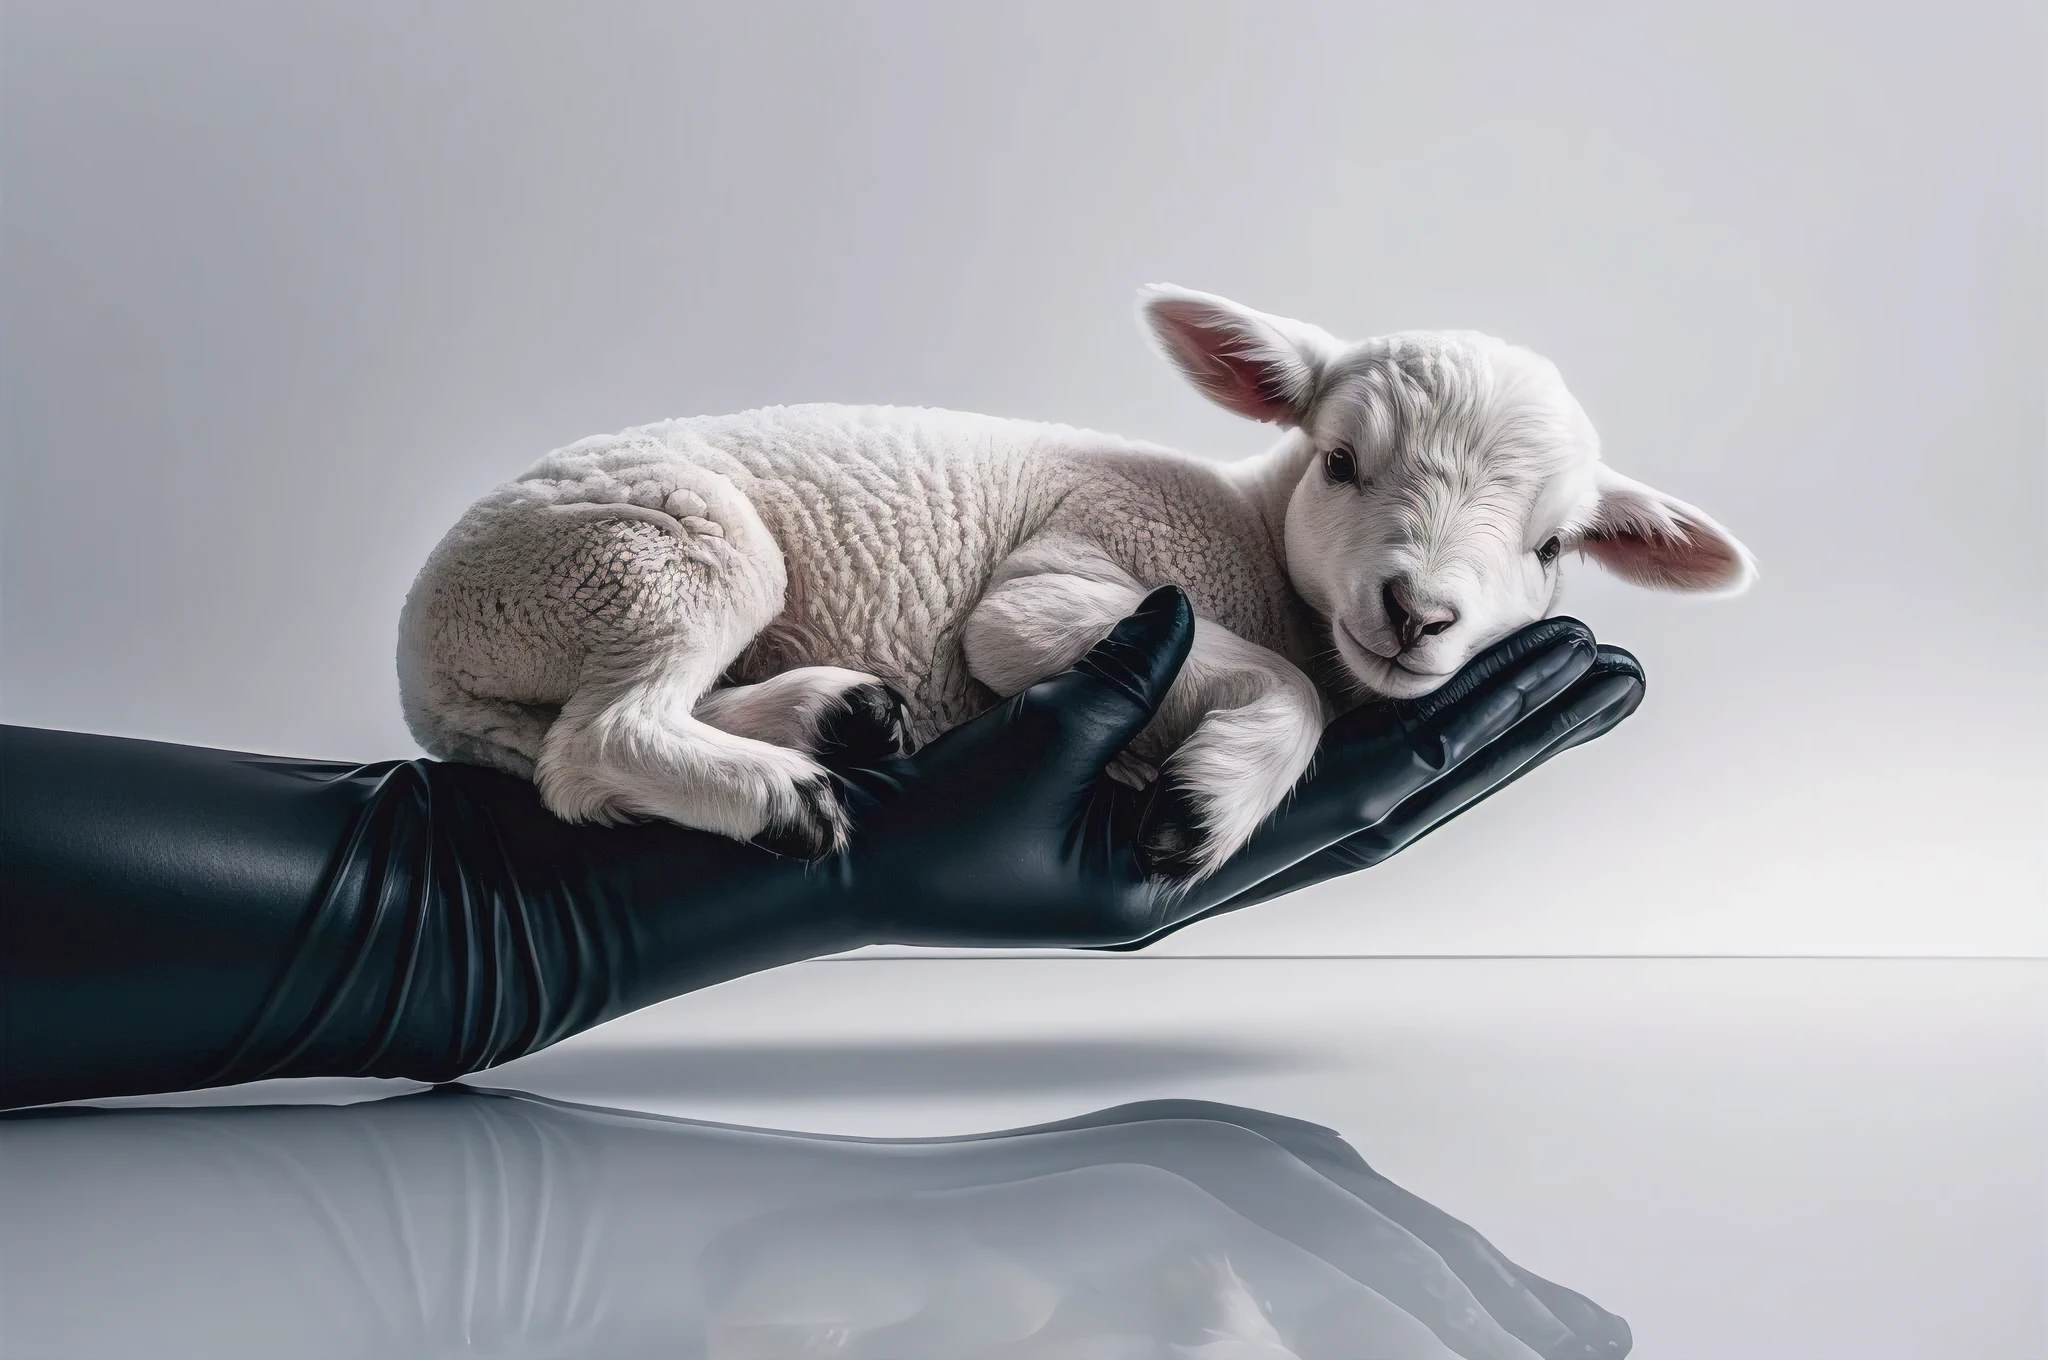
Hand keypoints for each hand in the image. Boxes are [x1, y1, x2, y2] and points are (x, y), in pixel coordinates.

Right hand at [823, 586, 1642, 948]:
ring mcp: (1195, 850)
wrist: (850, 871)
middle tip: (1611, 671)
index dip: (1474, 733)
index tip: (1568, 668)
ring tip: (1546, 679)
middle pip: (1395, 800)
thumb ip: (1110, 692)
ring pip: (1358, 791)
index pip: (1373, 799)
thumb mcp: (1015, 763)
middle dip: (1504, 736)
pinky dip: (1371, 735)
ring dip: (1452, 736)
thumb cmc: (917, 837)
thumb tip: (1183, 622)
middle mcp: (1216, 869)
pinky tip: (1408, 706)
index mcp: (1194, 872)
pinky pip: (1299, 775)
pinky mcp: (1167, 819)